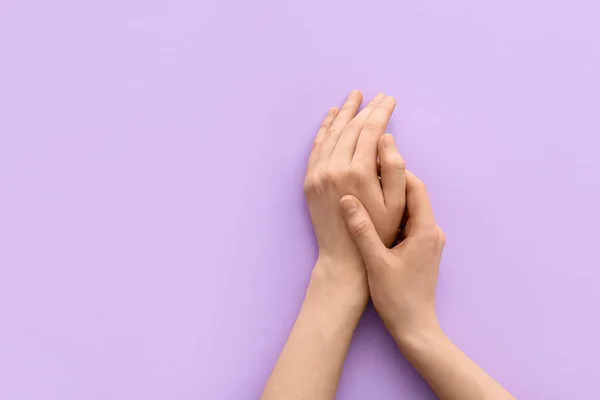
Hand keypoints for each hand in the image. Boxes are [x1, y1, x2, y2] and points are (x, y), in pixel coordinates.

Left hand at [304, 90, 406, 302]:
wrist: (343, 257)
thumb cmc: (377, 233)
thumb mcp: (396, 205)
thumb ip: (394, 169)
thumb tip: (387, 137)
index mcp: (359, 171)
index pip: (370, 130)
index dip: (382, 112)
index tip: (390, 99)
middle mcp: (335, 167)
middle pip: (351, 128)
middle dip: (366, 109)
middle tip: (378, 96)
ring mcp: (318, 173)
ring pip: (332, 133)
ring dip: (344, 113)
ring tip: (355, 97)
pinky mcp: (310, 180)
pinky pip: (317, 147)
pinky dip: (324, 129)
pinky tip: (332, 117)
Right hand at [339, 170, 444, 339]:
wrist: (415, 326)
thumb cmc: (397, 297)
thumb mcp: (375, 262)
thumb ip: (362, 229)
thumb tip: (347, 199)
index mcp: (426, 231)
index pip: (415, 188)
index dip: (395, 171)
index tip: (373, 162)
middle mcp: (433, 231)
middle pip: (414, 195)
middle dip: (391, 182)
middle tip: (365, 172)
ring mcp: (429, 240)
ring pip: (410, 209)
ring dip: (390, 198)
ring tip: (364, 191)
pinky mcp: (423, 248)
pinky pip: (408, 222)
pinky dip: (392, 214)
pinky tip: (372, 216)